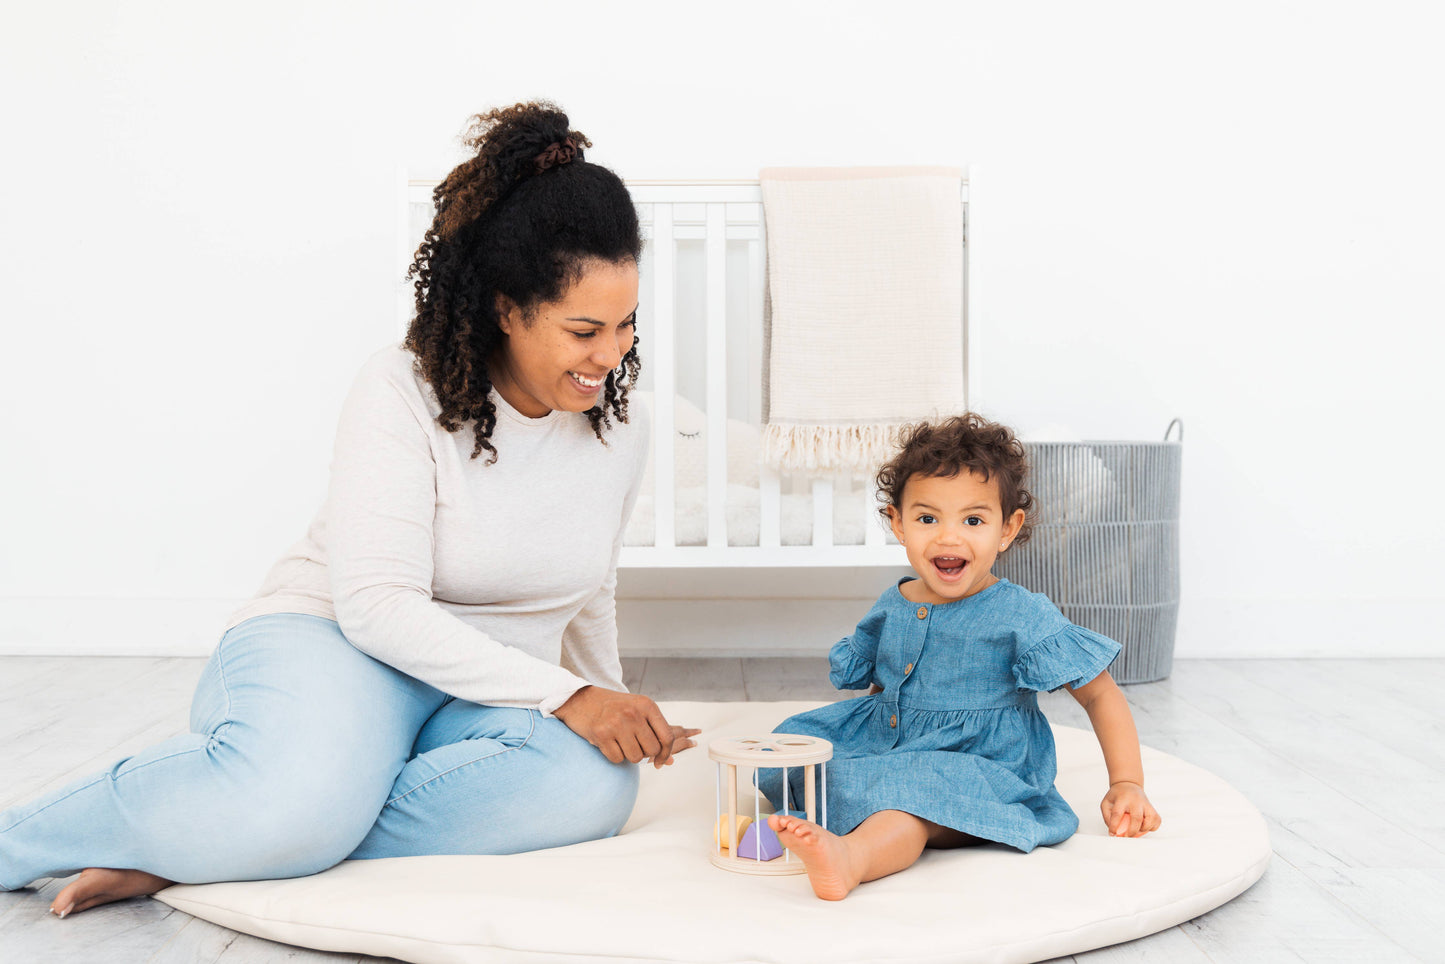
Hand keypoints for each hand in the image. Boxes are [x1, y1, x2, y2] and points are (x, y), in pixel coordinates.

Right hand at [554, 686, 700, 768]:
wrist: (580, 699)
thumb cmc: (613, 707)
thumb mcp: (637, 710)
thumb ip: (655, 731)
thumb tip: (670, 761)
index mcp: (646, 705)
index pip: (667, 736)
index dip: (666, 753)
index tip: (660, 761)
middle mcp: (633, 713)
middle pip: (652, 750)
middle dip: (644, 753)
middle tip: (632, 744)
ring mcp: (617, 723)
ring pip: (635, 757)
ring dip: (628, 755)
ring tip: (619, 741)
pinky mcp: (601, 734)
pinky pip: (617, 759)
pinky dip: (614, 755)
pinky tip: (608, 742)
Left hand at [1101, 781, 1160, 836]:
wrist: (1129, 785)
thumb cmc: (1117, 796)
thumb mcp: (1106, 802)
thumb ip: (1107, 816)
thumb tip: (1113, 831)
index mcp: (1122, 799)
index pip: (1117, 813)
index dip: (1114, 826)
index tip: (1113, 833)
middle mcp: (1136, 801)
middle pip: (1136, 818)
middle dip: (1132, 831)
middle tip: (1126, 836)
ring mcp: (1146, 804)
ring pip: (1150, 820)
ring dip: (1143, 829)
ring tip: (1136, 829)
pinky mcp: (1153, 808)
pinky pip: (1157, 821)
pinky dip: (1152, 827)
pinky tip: (1144, 826)